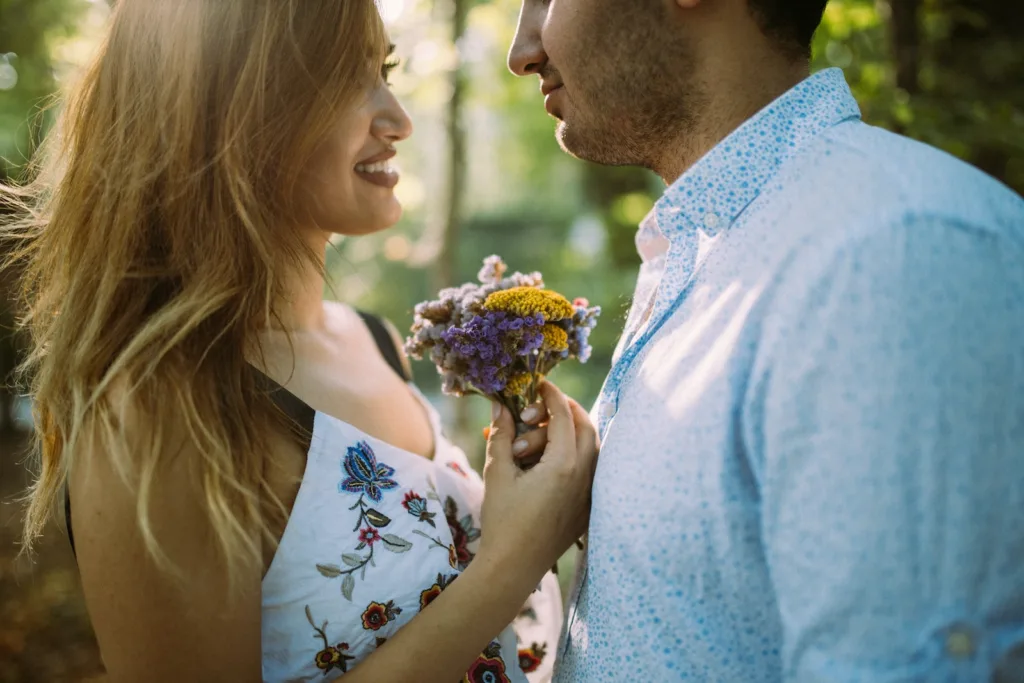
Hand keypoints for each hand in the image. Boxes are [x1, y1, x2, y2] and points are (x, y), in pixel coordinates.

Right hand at [477, 381, 597, 581]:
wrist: (513, 567)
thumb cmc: (502, 521)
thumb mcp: (497, 473)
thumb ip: (502, 435)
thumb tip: (500, 404)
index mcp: (563, 465)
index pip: (564, 415)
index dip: (550, 395)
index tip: (538, 383)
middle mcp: (584, 476)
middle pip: (586, 426)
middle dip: (564, 410)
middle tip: (537, 409)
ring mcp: (590, 493)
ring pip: (592, 447)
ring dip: (569, 433)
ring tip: (536, 439)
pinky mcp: (587, 507)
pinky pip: (591, 469)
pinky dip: (575, 455)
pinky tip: (548, 460)